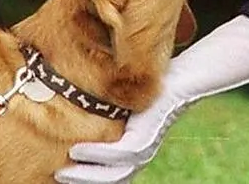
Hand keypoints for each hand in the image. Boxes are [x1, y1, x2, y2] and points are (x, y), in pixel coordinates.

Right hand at [54, 16, 248, 183]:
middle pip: (110, 179)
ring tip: (63, 171)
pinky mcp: (149, 134)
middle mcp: (143, 150)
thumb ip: (113, 106)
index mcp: (138, 145)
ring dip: (85, 175)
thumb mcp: (131, 98)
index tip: (64, 175)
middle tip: (56, 179)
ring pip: (113, 173)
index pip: (110, 171)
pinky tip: (79, 150)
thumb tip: (88, 98)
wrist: (192, 75)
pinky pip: (120, 152)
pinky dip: (98, 155)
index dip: (88, 177)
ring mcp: (147, 144)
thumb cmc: (163, 83)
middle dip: (82, 183)